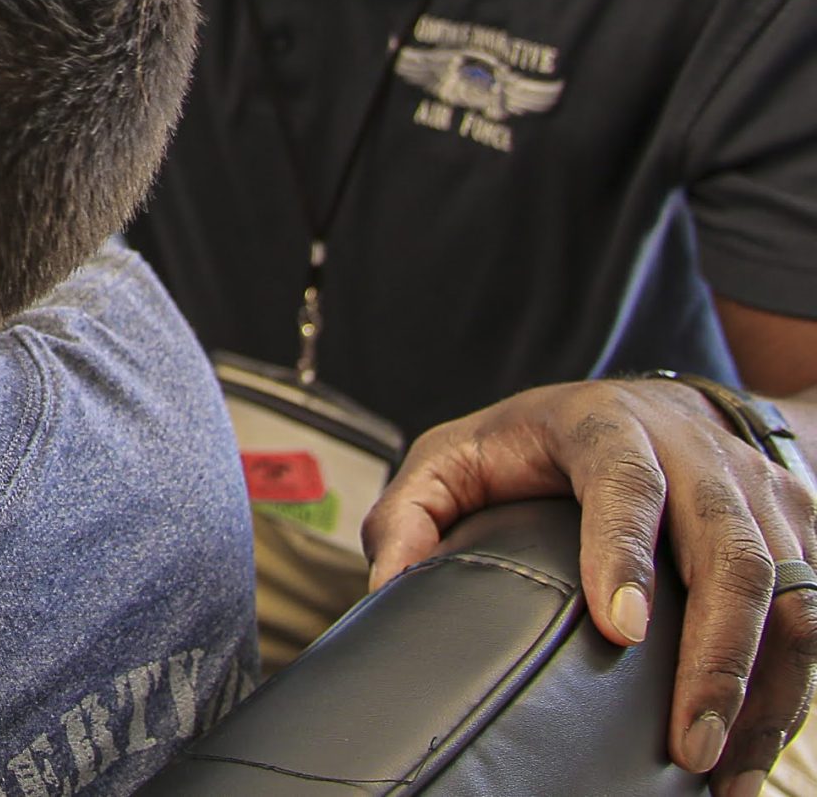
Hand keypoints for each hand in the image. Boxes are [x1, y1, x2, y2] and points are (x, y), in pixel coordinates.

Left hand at [364, 378, 816, 792]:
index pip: (627, 484)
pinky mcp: (805, 532)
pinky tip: (750, 754)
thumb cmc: (546, 441)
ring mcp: (761, 494)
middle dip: (718, 654)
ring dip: (764, 690)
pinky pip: (814, 619)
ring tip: (722, 772)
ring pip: (793, 594)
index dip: (626, 553)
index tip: (622, 631)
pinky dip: (788, 693)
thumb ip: (413, 509)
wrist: (660, 403)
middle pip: (732, 552)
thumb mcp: (461, 451)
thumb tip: (388, 587)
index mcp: (608, 427)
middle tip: (684, 740)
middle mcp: (699, 456)